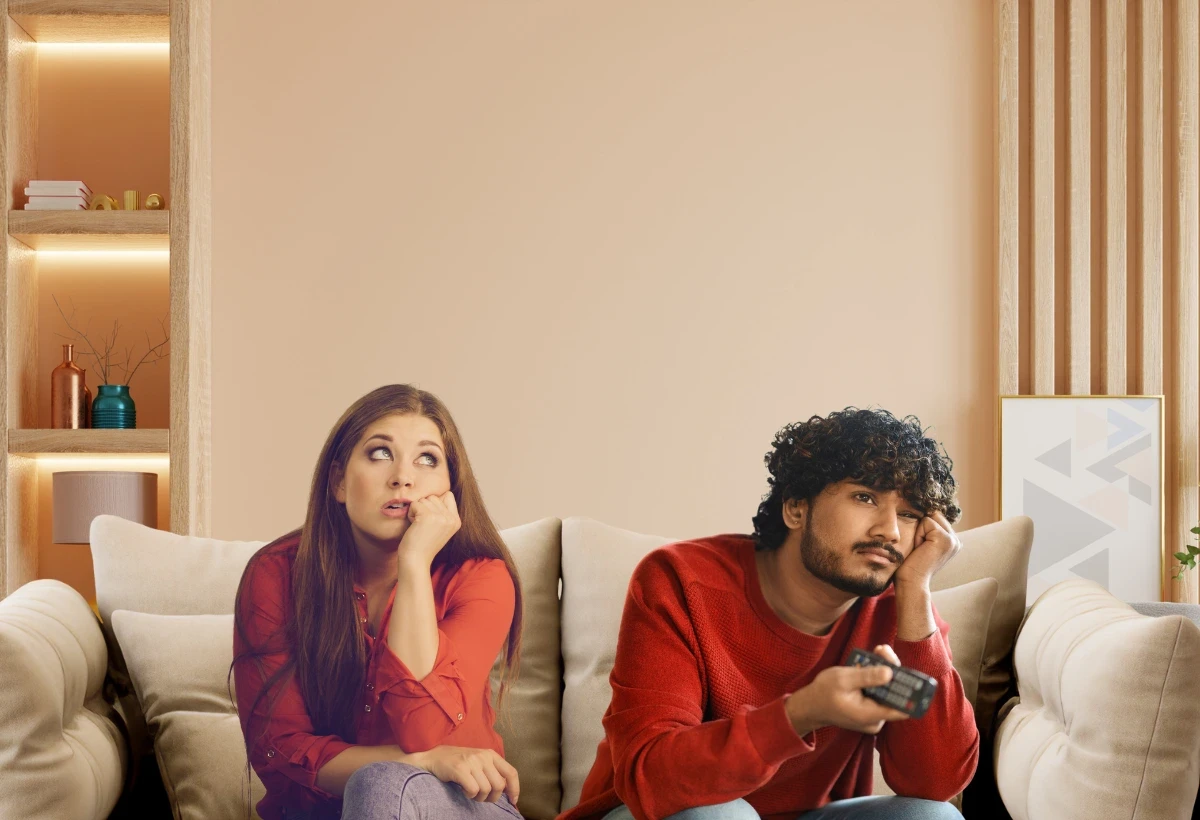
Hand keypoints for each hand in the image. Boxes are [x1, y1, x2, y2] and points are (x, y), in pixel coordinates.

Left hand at [398, 491, 460, 565]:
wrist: (416, 561)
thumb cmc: (423, 544)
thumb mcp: (440, 528)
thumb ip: (443, 512)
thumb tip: (439, 493)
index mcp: (456, 521)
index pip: (448, 495)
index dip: (435, 504)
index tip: (430, 521)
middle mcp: (451, 518)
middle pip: (434, 496)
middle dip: (424, 508)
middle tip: (423, 526)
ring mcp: (441, 517)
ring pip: (424, 499)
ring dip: (417, 511)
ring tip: (419, 526)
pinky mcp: (428, 516)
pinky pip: (415, 503)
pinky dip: (410, 513)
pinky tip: (414, 526)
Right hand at [408, 746, 519, 803]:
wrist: (433, 757)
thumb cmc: (458, 762)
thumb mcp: (479, 762)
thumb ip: (492, 771)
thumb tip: (507, 790)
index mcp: (491, 754)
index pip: (511, 772)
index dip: (514, 788)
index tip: (512, 800)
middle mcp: (483, 756)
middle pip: (499, 785)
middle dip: (492, 797)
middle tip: (482, 797)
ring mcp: (471, 762)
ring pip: (486, 790)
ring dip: (479, 797)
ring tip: (470, 792)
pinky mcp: (460, 769)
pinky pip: (473, 790)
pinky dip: (469, 795)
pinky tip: (463, 789)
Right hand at [786, 654, 909, 736]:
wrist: (810, 705)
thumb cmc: (823, 692)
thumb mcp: (843, 679)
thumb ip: (867, 676)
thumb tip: (891, 672)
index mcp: (870, 715)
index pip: (902, 708)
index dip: (910, 691)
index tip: (909, 672)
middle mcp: (876, 719)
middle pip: (895, 695)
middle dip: (892, 671)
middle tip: (883, 650)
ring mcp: (873, 717)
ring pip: (888, 693)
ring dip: (884, 672)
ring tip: (878, 652)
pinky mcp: (869, 711)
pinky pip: (880, 694)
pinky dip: (877, 679)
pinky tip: (872, 663)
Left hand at [893, 510, 960, 590]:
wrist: (911, 582)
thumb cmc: (910, 565)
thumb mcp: (921, 542)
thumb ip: (927, 528)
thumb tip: (922, 505)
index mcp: (951, 541)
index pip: (934, 517)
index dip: (921, 528)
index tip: (920, 547)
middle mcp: (956, 540)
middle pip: (933, 514)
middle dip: (921, 527)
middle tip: (920, 548)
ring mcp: (953, 539)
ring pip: (929, 517)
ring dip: (919, 530)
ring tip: (920, 548)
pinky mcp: (945, 538)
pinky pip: (926, 522)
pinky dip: (918, 534)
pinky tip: (920, 548)